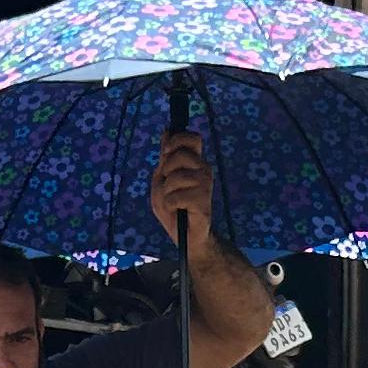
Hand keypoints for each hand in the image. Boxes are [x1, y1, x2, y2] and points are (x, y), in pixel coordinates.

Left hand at [148, 132, 213, 254]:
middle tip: (168, 185)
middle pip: (181, 154)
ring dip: (166, 192)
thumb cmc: (173, 208)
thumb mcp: (161, 179)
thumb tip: (167, 131)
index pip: (192, 138)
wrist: (185, 236)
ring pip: (176, 177)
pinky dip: (170, 205)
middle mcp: (204, 170)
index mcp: (195, 162)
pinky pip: (176, 197)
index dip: (177, 140)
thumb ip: (164, 157)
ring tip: (172, 201)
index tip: (166, 152)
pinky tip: (176, 210)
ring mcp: (206, 185)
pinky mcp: (204, 201)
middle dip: (166, 170)